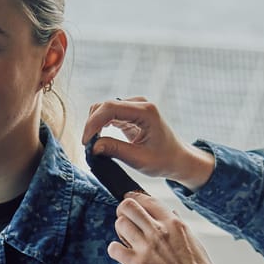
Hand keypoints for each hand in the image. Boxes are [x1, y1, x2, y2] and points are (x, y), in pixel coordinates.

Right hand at [83, 97, 215, 188]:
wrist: (177, 158)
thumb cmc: (164, 160)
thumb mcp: (139, 159)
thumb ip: (115, 150)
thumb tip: (93, 147)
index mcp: (146, 111)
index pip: (110, 108)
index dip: (93, 123)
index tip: (86, 142)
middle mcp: (140, 104)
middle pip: (104, 105)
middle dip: (92, 124)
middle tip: (88, 146)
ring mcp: (134, 106)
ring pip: (104, 109)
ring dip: (95, 125)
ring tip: (93, 144)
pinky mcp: (130, 113)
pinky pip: (109, 114)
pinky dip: (100, 126)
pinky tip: (99, 140)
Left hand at [108, 192, 231, 263]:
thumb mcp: (195, 242)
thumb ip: (180, 226)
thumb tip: (172, 214)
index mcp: (174, 223)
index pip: (147, 199)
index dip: (135, 199)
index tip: (131, 202)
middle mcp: (158, 231)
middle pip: (128, 206)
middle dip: (123, 211)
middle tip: (126, 221)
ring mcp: (146, 246)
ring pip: (120, 223)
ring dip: (120, 231)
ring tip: (127, 240)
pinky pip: (114, 248)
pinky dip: (115, 250)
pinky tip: (123, 255)